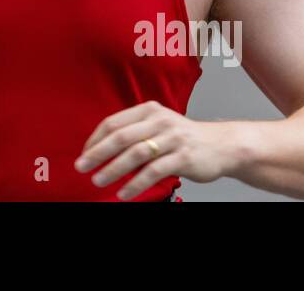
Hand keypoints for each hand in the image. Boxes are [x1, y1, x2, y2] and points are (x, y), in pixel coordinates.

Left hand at [74, 101, 233, 198]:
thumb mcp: (158, 125)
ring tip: (99, 181)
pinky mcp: (183, 157)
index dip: (95, 139)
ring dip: (113, 169)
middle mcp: (159, 121)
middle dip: (97, 153)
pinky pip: (153, 172)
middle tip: (81, 167)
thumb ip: (134, 132)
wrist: (221, 145)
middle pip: (121, 137)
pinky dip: (136, 184)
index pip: (113, 123)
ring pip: (135, 154)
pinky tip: (124, 193)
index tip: (83, 154)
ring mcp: (172, 138)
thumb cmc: (183, 137)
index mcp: (149, 110)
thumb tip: (100, 149)